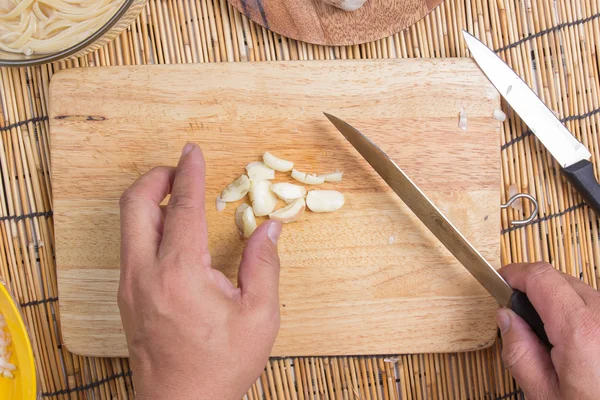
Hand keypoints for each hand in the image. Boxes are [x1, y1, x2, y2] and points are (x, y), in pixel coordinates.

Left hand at [118, 143, 282, 398]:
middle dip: (155, 177)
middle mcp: (145, 273)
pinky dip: (147, 225)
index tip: (192, 151)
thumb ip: (265, 265)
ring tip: (178, 196)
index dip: (190, 173)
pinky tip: (172, 233)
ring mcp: (130, 286)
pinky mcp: (127, 297)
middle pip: (134, 204)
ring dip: (149, 200)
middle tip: (179, 170)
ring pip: (127, 224)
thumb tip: (270, 228)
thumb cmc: (220, 366)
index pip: (182, 207)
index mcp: (179, 273)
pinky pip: (131, 246)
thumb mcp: (258, 316)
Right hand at [497, 262, 599, 399]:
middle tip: (519, 317)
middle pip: (559, 279)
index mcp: (580, 330)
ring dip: (559, 302)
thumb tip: (506, 317)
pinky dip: (579, 314)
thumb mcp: (543, 393)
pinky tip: (575, 343)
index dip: (515, 273)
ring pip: (580, 291)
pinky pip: (596, 306)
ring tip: (551, 337)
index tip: (501, 281)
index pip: (541, 277)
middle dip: (534, 290)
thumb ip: (518, 351)